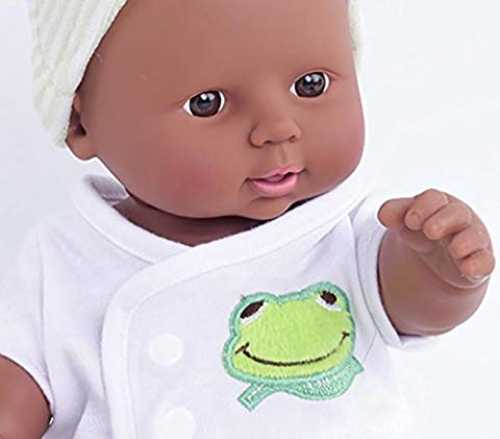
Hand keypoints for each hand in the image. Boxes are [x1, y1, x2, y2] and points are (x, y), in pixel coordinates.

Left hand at [377, 188, 495, 287]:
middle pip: (456, 213)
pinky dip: (478, 264)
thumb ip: (393, 213)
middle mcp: (457, 220)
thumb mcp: (405, 221)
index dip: (422, 207)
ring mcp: (470, 241)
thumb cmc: (421, 229)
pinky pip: (485, 262)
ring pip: (473, 237)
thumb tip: (383, 214)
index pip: (433, 199)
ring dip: (464, 242)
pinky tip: (469, 268)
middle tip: (429, 231)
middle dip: (443, 220)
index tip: (410, 221)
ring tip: (454, 249)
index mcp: (437, 205)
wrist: (437, 258)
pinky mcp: (477, 263)